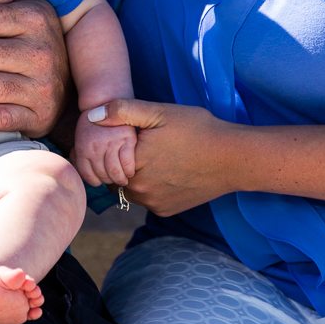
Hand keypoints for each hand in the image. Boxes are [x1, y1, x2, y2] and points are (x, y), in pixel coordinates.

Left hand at [72, 114, 135, 187]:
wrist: (106, 98)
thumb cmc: (93, 121)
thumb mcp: (81, 137)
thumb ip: (78, 155)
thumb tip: (75, 170)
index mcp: (83, 149)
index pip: (89, 177)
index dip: (97, 181)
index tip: (102, 179)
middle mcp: (95, 148)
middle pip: (103, 176)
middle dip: (109, 181)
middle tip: (114, 180)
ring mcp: (111, 143)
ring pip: (115, 173)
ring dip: (120, 179)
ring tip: (123, 178)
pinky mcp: (126, 139)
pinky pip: (128, 164)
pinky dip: (129, 170)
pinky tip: (130, 170)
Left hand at [86, 98, 237, 215]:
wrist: (233, 158)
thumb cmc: (197, 130)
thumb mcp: (160, 112)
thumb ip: (122, 111)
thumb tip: (91, 116)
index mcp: (132, 164)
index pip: (104, 159)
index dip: (112, 146)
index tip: (128, 136)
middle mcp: (139, 190)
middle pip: (115, 175)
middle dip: (122, 162)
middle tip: (145, 145)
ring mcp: (153, 204)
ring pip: (130, 189)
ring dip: (136, 176)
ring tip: (156, 157)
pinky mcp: (166, 211)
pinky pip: (148, 199)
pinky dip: (151, 188)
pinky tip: (167, 171)